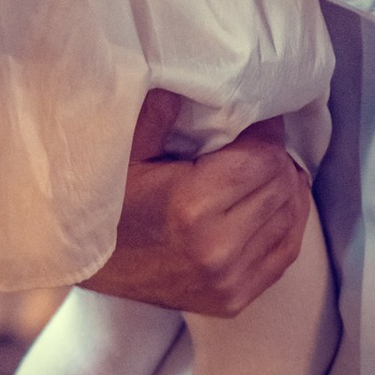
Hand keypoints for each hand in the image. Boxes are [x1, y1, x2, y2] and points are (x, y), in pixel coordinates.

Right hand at [83, 109, 313, 316]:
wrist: (84, 267)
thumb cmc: (102, 203)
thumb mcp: (124, 150)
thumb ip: (162, 111)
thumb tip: (201, 75)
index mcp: (191, 206)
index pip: (263, 156)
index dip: (264, 130)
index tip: (251, 118)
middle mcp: (216, 248)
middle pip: (280, 184)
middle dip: (273, 156)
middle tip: (255, 141)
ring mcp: (228, 280)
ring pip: (290, 215)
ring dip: (283, 186)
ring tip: (264, 168)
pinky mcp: (235, 299)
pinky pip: (285, 252)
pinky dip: (287, 221)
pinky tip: (275, 201)